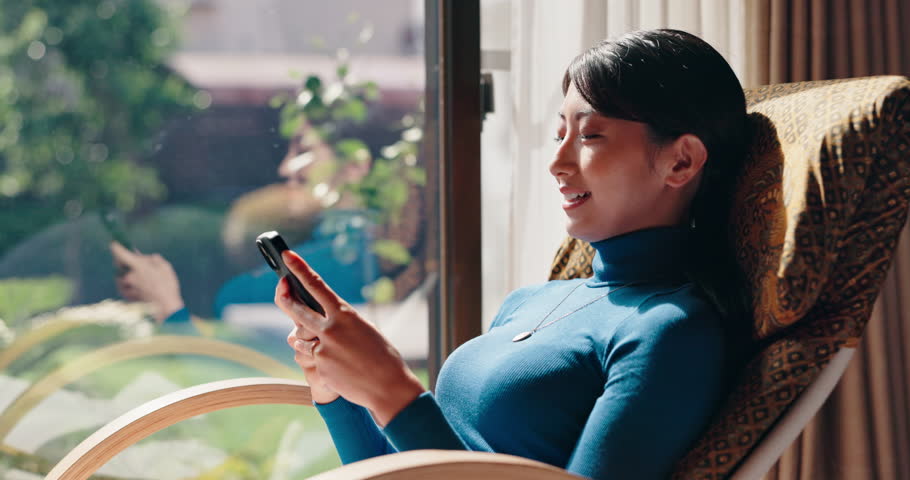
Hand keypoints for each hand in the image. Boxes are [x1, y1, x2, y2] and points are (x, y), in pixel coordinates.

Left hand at [110, 242, 184, 322]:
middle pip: (120, 264)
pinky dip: (129, 284)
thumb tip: (145, 258)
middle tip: (134, 261)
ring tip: (142, 277)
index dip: (116, 246)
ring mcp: (126, 287)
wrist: (165, 308)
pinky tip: (140, 287)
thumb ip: (153, 259)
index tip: (113, 242)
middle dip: (124, 261)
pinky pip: (124, 285)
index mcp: (138, 266)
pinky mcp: (126, 295)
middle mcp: (129, 275)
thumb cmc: (168, 286)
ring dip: (128, 273)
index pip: (121, 253)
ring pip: (122, 275)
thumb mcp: (165, 267)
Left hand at [274, 250, 425, 425]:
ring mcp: (323, 348)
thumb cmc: (381, 356)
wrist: (388, 386)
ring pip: (300, 338)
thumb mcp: (364, 329)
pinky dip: (323, 362)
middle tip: (281, 286)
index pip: (317, 286)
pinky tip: (342, 368)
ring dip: (310, 341)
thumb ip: (340, 322)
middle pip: (296, 309)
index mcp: (345, 314)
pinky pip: (312, 360)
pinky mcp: (320, 367)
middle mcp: (331, 328)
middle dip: (285, 296)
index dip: (299, 268)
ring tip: (336, 351)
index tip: (287, 255)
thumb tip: (319, 321)